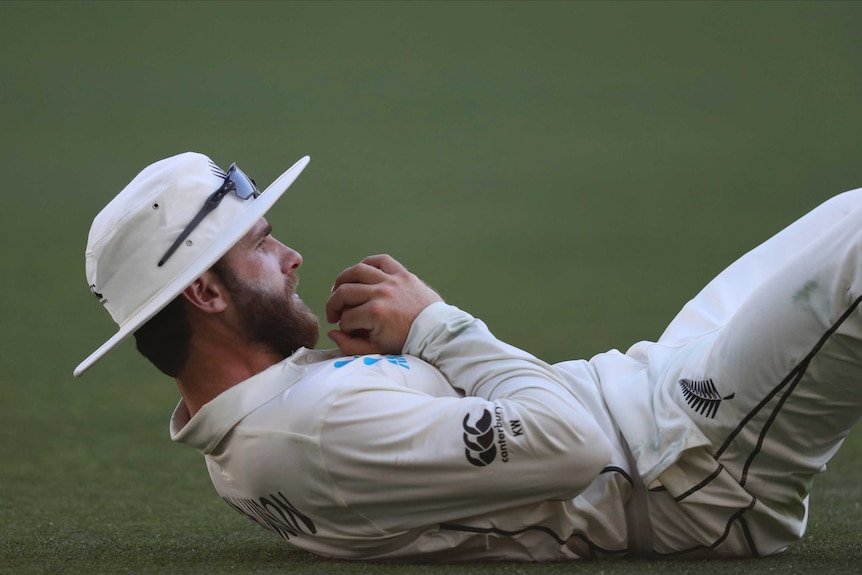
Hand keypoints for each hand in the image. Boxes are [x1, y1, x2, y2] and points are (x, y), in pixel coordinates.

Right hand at [326, 254, 442, 355]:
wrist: (436, 332)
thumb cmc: (408, 342)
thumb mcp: (378, 350)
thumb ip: (351, 345)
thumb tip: (333, 333)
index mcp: (375, 314)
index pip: (346, 318)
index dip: (343, 327)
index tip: (348, 332)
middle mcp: (381, 293)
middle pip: (344, 292)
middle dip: (334, 305)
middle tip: (335, 314)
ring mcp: (392, 280)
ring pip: (357, 271)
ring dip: (343, 280)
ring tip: (340, 290)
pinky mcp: (403, 273)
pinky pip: (380, 260)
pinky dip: (367, 264)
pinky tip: (361, 275)